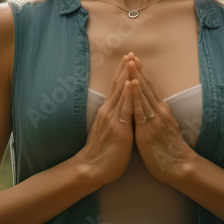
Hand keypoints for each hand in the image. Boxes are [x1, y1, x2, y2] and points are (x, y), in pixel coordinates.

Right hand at [77, 52, 135, 187]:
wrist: (91, 170)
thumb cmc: (102, 155)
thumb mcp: (108, 132)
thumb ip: (114, 121)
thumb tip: (120, 114)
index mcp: (107, 113)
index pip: (116, 89)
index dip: (121, 74)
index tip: (127, 60)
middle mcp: (108, 112)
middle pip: (118, 86)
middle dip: (125, 69)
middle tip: (130, 53)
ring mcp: (113, 119)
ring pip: (121, 93)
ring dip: (127, 75)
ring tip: (131, 60)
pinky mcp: (119, 128)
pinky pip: (125, 108)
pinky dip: (128, 94)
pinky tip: (131, 83)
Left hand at [126, 54, 198, 184]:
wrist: (178, 167)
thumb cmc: (169, 151)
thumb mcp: (163, 129)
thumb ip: (156, 118)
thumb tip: (150, 110)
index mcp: (160, 111)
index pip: (150, 88)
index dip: (142, 73)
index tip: (134, 59)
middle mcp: (158, 111)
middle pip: (146, 86)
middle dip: (138, 69)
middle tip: (131, 53)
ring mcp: (153, 119)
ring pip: (143, 93)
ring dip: (135, 76)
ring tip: (130, 62)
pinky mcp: (147, 129)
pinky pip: (140, 109)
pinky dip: (135, 96)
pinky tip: (132, 84)